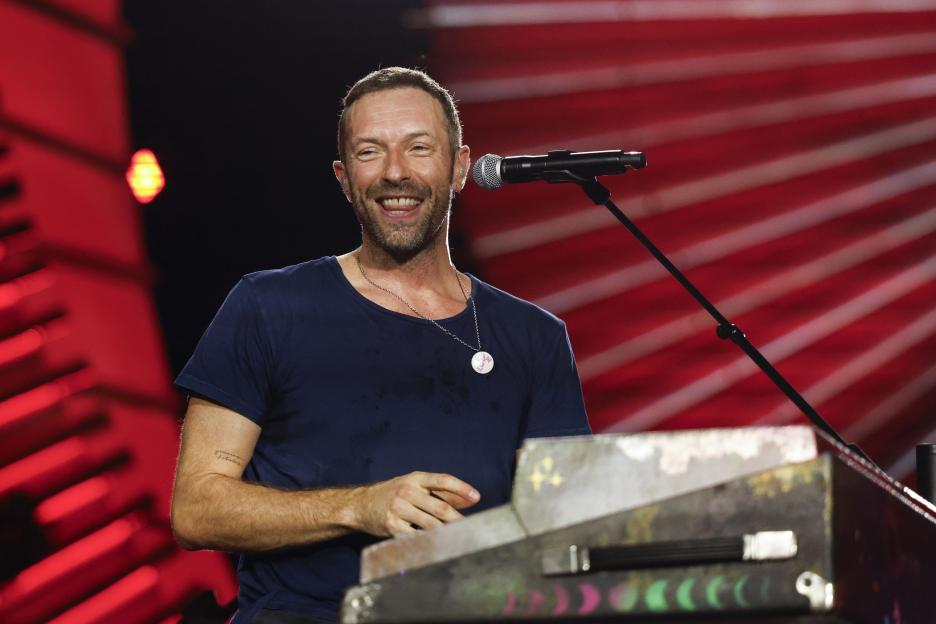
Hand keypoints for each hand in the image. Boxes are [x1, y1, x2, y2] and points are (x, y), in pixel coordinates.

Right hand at [351, 471, 480, 536]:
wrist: (361, 505)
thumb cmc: (393, 494)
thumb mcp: (414, 486)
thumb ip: (442, 492)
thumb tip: (469, 500)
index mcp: (415, 479)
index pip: (442, 480)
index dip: (461, 488)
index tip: (476, 497)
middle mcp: (407, 491)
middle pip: (440, 506)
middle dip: (458, 519)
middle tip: (472, 528)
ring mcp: (399, 509)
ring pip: (431, 524)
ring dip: (447, 533)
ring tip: (460, 538)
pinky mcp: (393, 526)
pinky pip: (416, 536)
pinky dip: (429, 541)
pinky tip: (438, 545)